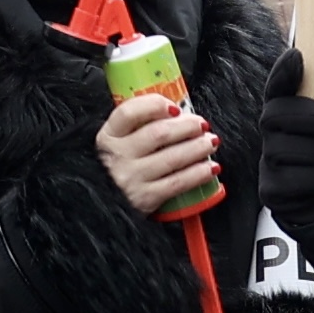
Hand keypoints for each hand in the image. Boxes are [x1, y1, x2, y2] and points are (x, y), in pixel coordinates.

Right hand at [97, 86, 222, 220]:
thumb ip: (137, 127)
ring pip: (173, 157)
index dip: (155, 105)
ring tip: (210, 142)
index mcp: (108, 136)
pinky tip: (210, 168)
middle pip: (159, 133)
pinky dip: (199, 174)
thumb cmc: (117, 168)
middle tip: (202, 125)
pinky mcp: (144, 199)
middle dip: (187, 126)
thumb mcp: (117, 143)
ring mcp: (131, 178)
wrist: (103, 207)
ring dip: (198, 148)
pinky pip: (178, 182)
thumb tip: (177, 112)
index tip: (175, 107)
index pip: (129, 112)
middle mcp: (117, 156)